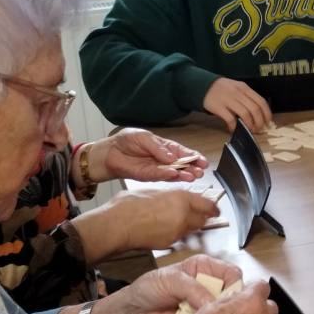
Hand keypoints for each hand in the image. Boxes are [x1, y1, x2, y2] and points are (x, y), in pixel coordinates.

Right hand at [72, 188, 219, 260]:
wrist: (116, 226)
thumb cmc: (128, 206)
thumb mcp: (152, 192)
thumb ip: (169, 196)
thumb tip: (174, 199)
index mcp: (180, 198)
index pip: (206, 205)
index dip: (212, 207)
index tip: (214, 208)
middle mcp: (183, 216)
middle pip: (202, 219)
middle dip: (202, 217)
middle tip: (199, 215)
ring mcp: (177, 232)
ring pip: (191, 229)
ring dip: (189, 225)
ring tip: (177, 221)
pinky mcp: (169, 243)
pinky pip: (178, 237)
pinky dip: (176, 233)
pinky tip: (164, 228)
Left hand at [89, 255, 242, 313]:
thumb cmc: (149, 291)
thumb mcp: (171, 280)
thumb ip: (194, 288)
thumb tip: (214, 304)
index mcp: (205, 268)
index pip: (231, 272)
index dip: (234, 283)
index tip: (229, 295)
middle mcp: (210, 286)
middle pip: (234, 293)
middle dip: (230, 302)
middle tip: (219, 311)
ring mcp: (208, 307)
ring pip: (228, 312)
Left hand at [91, 129, 206, 183]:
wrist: (110, 151)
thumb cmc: (127, 141)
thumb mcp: (144, 137)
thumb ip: (158, 147)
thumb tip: (172, 156)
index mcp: (166, 148)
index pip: (183, 153)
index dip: (193, 157)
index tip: (203, 160)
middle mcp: (164, 160)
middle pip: (182, 165)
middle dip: (193, 168)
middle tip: (201, 171)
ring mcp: (157, 169)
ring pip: (174, 173)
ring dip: (184, 175)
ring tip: (193, 175)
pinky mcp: (148, 176)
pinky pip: (160, 176)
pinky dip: (167, 176)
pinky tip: (175, 174)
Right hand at [203, 77, 271, 133]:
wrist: (202, 85)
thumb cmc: (223, 90)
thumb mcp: (237, 88)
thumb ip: (247, 98)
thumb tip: (259, 114)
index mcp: (244, 88)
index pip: (261, 101)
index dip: (266, 113)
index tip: (268, 122)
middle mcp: (238, 93)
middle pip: (254, 109)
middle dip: (259, 122)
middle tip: (258, 129)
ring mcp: (228, 99)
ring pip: (245, 114)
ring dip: (249, 125)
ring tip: (249, 130)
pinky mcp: (218, 107)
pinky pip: (230, 119)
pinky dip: (234, 126)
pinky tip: (234, 129)